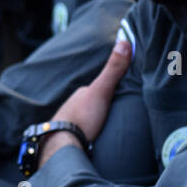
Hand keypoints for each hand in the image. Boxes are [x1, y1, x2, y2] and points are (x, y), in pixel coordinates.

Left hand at [39, 38, 131, 168]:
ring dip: (95, 123)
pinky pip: (82, 135)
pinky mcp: (69, 141)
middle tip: (116, 113)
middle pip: (91, 105)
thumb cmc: (82, 117)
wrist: (62, 145)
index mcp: (80, 95)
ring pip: (86, 120)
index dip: (109, 89)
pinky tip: (94, 141)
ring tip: (107, 129)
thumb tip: (124, 41)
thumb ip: (113, 70)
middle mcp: (72, 107)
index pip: (98, 89)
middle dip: (101, 107)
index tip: (122, 93)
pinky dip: (89, 135)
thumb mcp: (101, 91)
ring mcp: (69, 124)